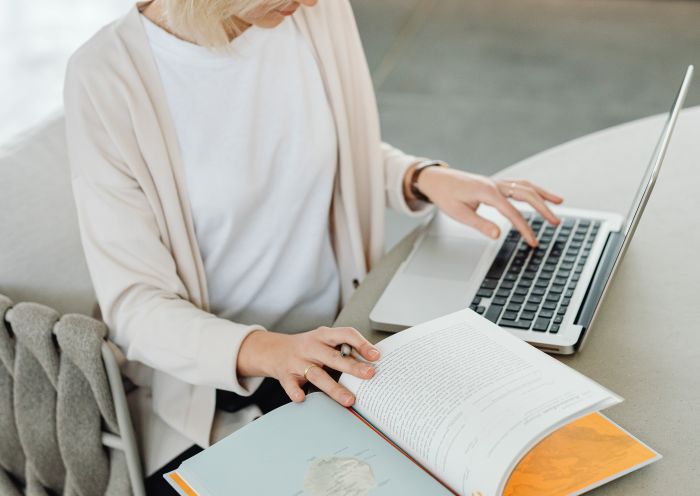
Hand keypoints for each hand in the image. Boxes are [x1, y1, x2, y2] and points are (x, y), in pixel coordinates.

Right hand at [236, 327, 379, 406]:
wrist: (275, 350)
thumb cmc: (307, 347)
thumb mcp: (324, 341)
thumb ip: (343, 349)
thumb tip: (371, 362)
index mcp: (324, 336)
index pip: (345, 334)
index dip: (361, 344)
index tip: (375, 355)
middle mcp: (311, 347)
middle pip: (333, 357)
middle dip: (352, 366)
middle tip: (369, 374)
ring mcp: (297, 361)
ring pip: (316, 374)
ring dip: (334, 388)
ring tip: (349, 399)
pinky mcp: (286, 375)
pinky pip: (291, 385)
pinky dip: (296, 392)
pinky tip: (303, 398)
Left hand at [415, 167, 562, 245]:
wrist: (436, 180)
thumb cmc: (445, 196)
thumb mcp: (459, 214)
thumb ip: (480, 224)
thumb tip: (497, 235)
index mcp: (487, 192)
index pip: (512, 213)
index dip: (525, 228)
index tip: (533, 241)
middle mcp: (495, 184)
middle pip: (526, 195)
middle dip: (543, 209)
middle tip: (556, 222)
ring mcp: (496, 182)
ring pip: (526, 186)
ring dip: (543, 194)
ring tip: (559, 202)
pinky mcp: (495, 183)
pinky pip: (519, 184)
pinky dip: (532, 189)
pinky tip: (539, 195)